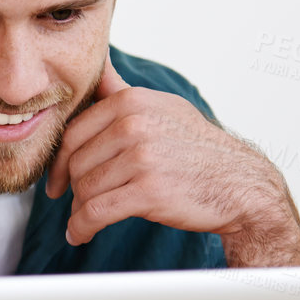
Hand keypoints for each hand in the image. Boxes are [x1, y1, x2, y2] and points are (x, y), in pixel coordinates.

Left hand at [45, 61, 299, 264]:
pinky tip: (80, 234)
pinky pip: (96, 212)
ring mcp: (141, 157)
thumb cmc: (198, 150)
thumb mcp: (163, 107)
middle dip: (72, 188)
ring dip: (79, 211)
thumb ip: (122, 91)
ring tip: (84, 220)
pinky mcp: (148, 191)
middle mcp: (134, 124)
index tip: (57, 179)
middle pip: (76, 162)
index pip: (74, 132)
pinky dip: (82, 227)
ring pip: (85, 189)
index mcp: (132, 101)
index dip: (60, 161)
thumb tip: (97, 64)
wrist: (242, 184)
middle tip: (75, 202)